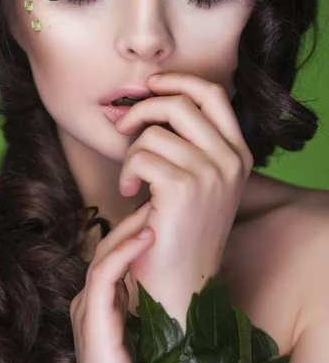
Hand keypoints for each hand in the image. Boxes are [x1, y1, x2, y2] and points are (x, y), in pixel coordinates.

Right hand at [69, 201, 154, 362]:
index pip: (116, 256)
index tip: (166, 216)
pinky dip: (126, 252)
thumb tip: (178, 289)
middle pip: (108, 248)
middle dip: (134, 223)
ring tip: (157, 210)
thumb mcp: (146, 340)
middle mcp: (90, 303)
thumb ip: (148, 313)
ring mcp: (88, 311)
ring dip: (130, 230)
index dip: (138, 233)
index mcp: (102, 306)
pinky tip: (149, 236)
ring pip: (104, 255)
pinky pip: (104, 275)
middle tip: (161, 201)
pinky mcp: (93, 323)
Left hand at [115, 72, 253, 329]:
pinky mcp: (183, 188)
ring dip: (131, 153)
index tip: (152, 85)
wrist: (181, 282)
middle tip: (123, 126)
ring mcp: (211, 173)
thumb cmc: (181, 230)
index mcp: (238, 154)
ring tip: (133, 180)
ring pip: (154, 131)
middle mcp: (231, 160)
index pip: (212, 94)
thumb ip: (189, 142)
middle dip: (143, 108)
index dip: (179, 81)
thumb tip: (149, 100)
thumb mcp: (198, 181)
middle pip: (180, 102)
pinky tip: (132, 193)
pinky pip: (140, 155)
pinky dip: (127, 171)